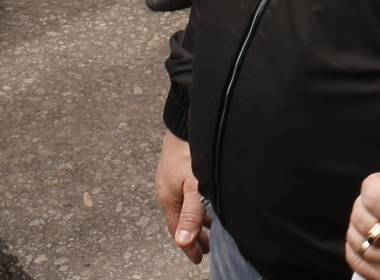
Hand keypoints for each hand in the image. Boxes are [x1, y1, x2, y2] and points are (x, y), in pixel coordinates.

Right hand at [154, 134, 208, 262]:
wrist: (185, 120)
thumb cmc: (189, 151)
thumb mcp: (194, 187)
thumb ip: (191, 215)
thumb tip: (183, 242)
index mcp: (168, 197)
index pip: (177, 230)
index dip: (188, 246)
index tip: (198, 258)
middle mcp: (168, 189)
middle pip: (180, 219)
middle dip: (194, 235)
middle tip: (207, 247)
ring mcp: (172, 177)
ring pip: (185, 205)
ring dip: (197, 219)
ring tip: (211, 228)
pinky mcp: (179, 166)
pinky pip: (187, 193)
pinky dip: (197, 203)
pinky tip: (208, 200)